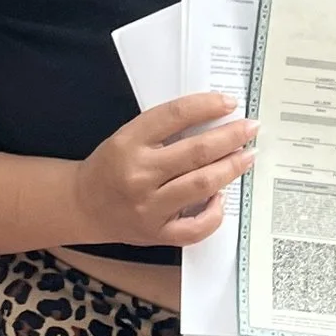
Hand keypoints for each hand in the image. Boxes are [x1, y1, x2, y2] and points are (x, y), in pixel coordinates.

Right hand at [69, 92, 254, 249]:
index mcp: (129, 143)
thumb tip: (214, 121)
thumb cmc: (112, 166)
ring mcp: (148, 207)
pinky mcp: (156, 233)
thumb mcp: (128, 138)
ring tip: (247, 156)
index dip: (206, 106)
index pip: (173, 116)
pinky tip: (222, 197)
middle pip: (196, 152)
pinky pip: (195, 227)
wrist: (83, 206)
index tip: (229, 103)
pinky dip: (214, 213)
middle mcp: (139, 174)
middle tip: (251, 128)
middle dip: (231, 137)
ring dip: (231, 168)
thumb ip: (163, 130)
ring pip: (201, 185)